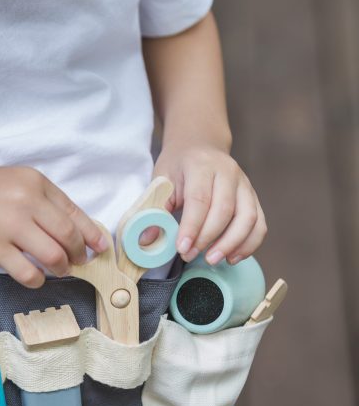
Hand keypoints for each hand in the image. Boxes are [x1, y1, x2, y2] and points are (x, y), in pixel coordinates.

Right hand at [0, 165, 106, 286]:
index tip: (100, 247)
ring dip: (60, 268)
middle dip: (78, 254)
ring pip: (54, 256)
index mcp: (35, 182)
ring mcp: (9, 224)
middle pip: (69, 236)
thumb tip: (71, 229)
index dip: (92, 234)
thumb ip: (40, 201)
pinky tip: (34, 278)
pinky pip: (27, 272)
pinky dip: (37, 280)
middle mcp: (26, 200)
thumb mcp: (13, 182)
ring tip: (56, 270)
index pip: (75, 212)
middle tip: (77, 262)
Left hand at [148, 142, 266, 264]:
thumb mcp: (161, 180)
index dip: (192, 226)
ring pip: (247, 218)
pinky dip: (249, 244)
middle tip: (190, 255)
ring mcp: (244, 184)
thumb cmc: (178, 166)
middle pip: (225, 210)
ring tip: (212, 260)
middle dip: (207, 238)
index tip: (182, 247)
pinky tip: (232, 257)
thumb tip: (147, 240)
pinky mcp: (253, 197)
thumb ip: (155, 209)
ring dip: (231, 244)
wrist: (199, 145)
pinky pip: (259, 224)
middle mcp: (228, 172)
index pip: (199, 198)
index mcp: (201, 165)